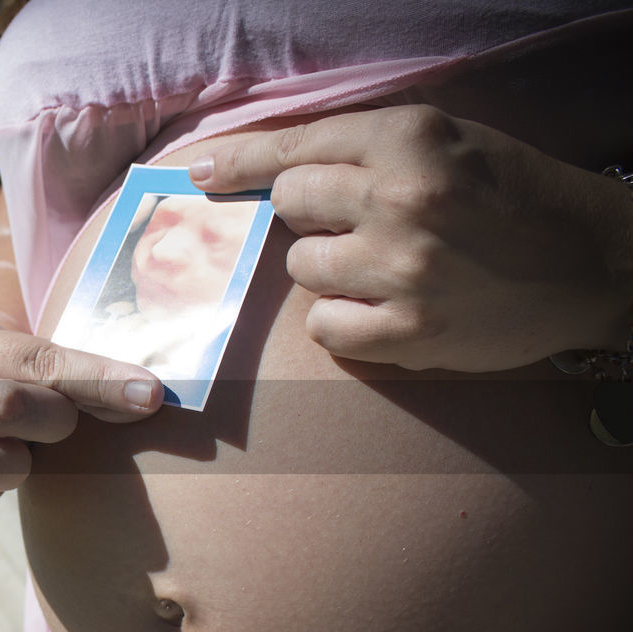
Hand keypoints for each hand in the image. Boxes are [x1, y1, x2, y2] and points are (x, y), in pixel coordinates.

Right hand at [0, 311, 162, 541]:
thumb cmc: (25, 380)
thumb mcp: (45, 362)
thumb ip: (87, 376)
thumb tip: (148, 397)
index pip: (37, 362)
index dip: (99, 380)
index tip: (150, 396)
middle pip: (7, 406)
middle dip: (54, 420)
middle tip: (63, 425)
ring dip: (15, 465)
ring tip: (24, 457)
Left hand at [191, 105, 632, 371]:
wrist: (594, 264)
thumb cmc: (513, 196)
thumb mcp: (448, 142)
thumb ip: (365, 149)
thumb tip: (268, 172)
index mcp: (410, 139)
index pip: (295, 147)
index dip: (240, 160)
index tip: (200, 171)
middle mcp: (401, 198)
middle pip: (289, 205)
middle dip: (310, 214)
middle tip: (359, 222)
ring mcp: (403, 269)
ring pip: (302, 267)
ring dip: (328, 269)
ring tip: (386, 267)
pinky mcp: (408, 332)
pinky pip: (324, 326)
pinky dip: (344, 320)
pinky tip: (388, 308)